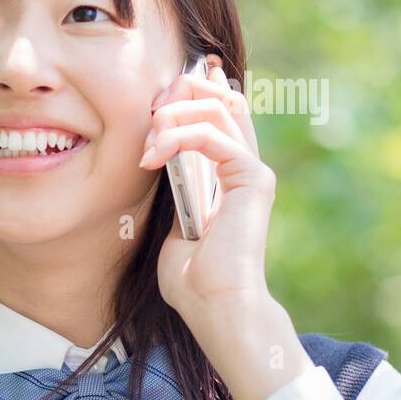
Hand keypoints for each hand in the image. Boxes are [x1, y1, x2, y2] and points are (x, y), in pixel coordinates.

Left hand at [139, 53, 275, 325]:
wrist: (215, 306)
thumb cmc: (193, 280)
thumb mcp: (172, 227)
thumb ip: (173, 195)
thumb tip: (158, 163)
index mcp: (227, 174)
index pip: (217, 112)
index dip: (185, 94)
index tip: (149, 104)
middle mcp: (244, 165)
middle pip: (222, 98)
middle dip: (180, 93)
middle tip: (148, 111)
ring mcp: (251, 169)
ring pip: (218, 108)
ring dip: (173, 115)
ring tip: (147, 145)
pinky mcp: (253, 178)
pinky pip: (214, 136)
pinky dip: (178, 137)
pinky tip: (153, 158)